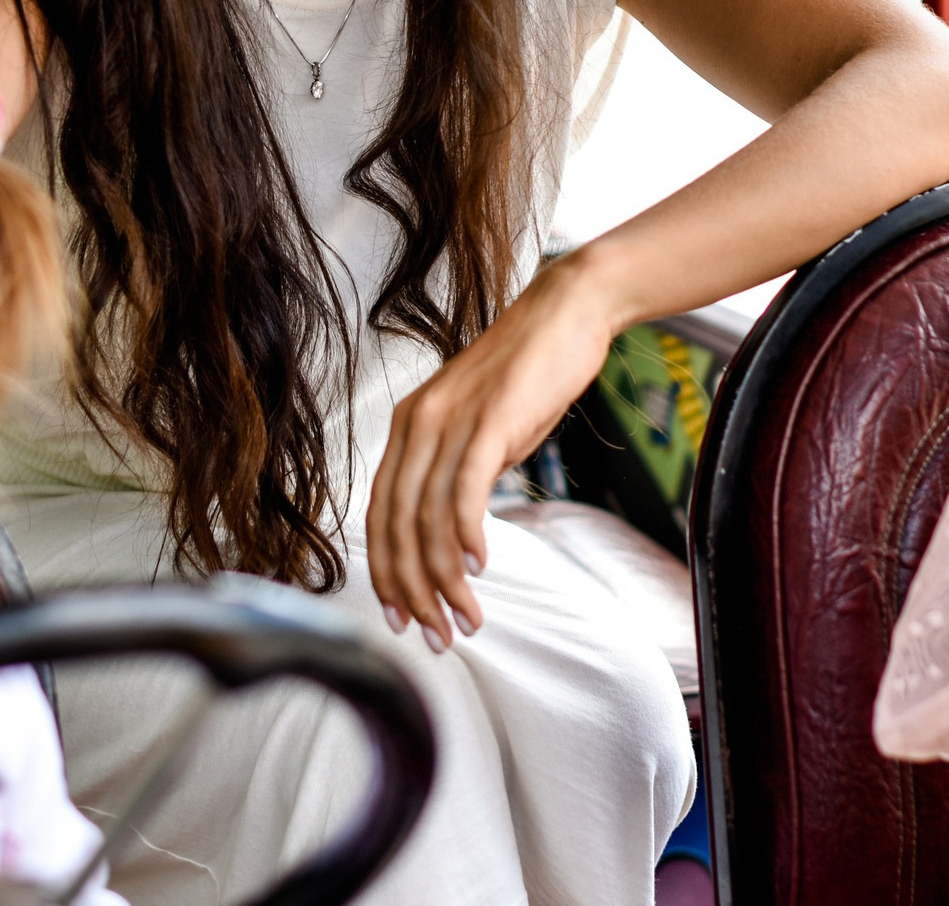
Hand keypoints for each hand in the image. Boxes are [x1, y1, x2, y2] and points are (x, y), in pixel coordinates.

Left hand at [364, 248, 634, 649]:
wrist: (567, 312)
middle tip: (436, 635)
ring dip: (445, 580)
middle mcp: (418, 424)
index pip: (381, 514)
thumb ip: (461, 472)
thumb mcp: (483, 428)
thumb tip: (456, 531)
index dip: (387, 571)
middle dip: (413, 591)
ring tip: (467, 618)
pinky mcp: (488, 419)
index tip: (402, 614)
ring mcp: (450, 420)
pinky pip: (463, 491)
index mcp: (409, 427)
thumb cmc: (530, 373)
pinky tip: (479, 567)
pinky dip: (465, 536)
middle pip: (396, 526)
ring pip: (427, 519)